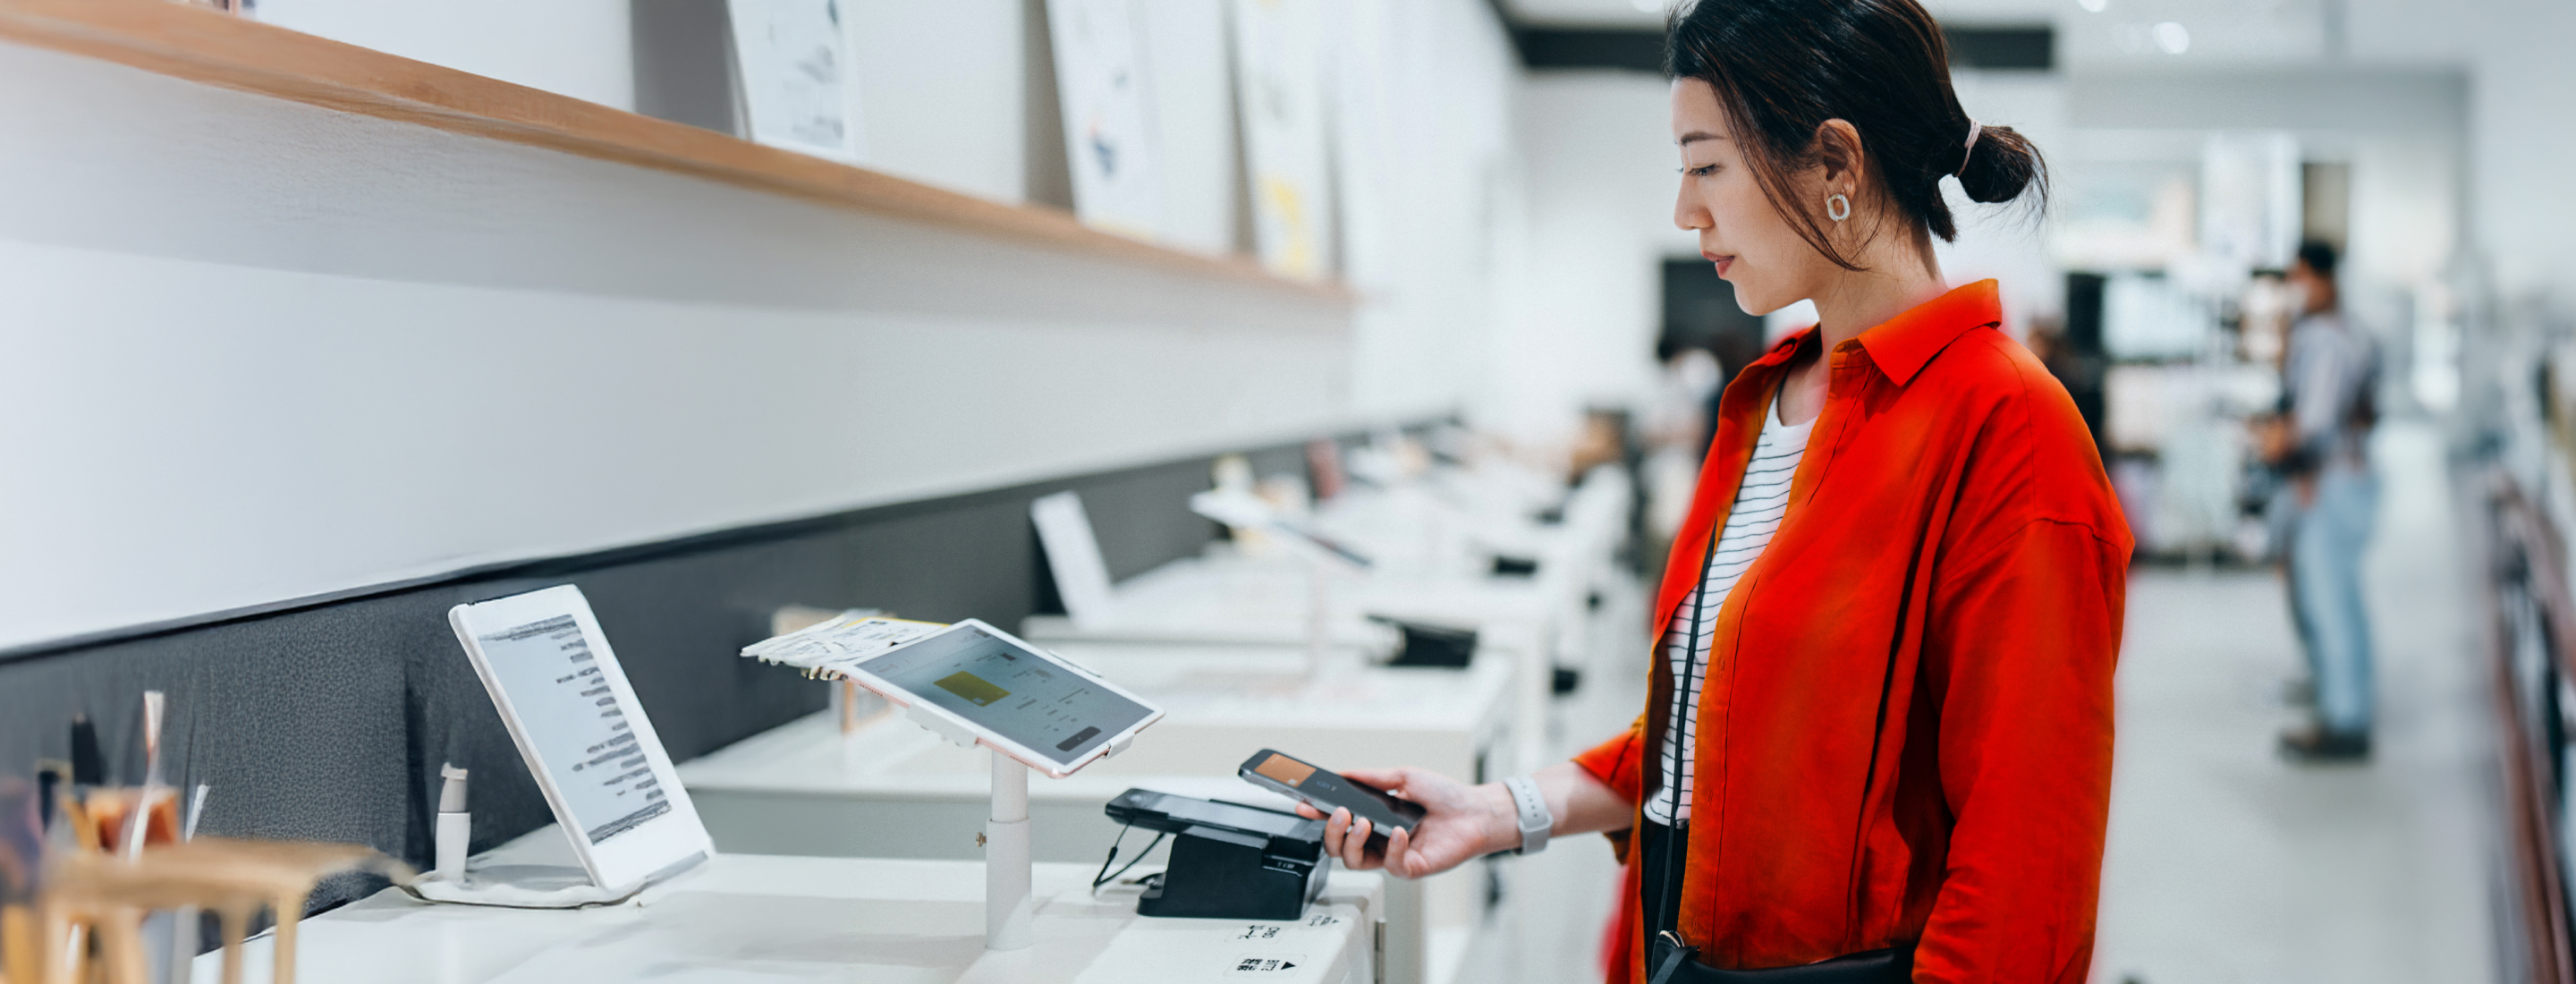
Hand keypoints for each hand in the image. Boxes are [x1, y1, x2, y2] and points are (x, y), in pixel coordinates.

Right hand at [1292, 767, 1514, 878]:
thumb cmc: (1445, 796)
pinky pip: (1392, 865)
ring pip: (1356, 862)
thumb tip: (1342, 773)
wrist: (1477, 810)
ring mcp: (1394, 857)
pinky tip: (1399, 832)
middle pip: (1338, 849)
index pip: (1339, 824)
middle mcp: (1380, 842)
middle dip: (1331, 831)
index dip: (1318, 816)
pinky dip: (1392, 848)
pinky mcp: (1413, 868)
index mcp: (1375, 822)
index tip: (1303, 804)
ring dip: (1353, 841)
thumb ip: (1371, 778)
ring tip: (1363, 821)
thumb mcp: (1403, 777)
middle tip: (1337, 813)